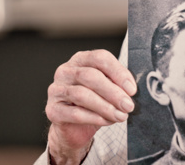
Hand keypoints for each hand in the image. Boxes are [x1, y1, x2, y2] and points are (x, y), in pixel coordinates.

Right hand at [45, 50, 136, 164]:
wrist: (75, 127)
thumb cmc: (94, 103)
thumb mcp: (108, 89)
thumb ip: (117, 84)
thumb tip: (130, 89)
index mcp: (81, 60)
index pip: (100, 58)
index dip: (118, 72)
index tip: (132, 89)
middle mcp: (65, 71)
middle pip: (90, 76)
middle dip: (113, 92)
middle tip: (128, 105)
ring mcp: (56, 89)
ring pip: (82, 95)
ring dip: (105, 107)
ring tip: (121, 116)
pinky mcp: (52, 109)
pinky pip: (74, 113)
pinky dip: (94, 118)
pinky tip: (107, 121)